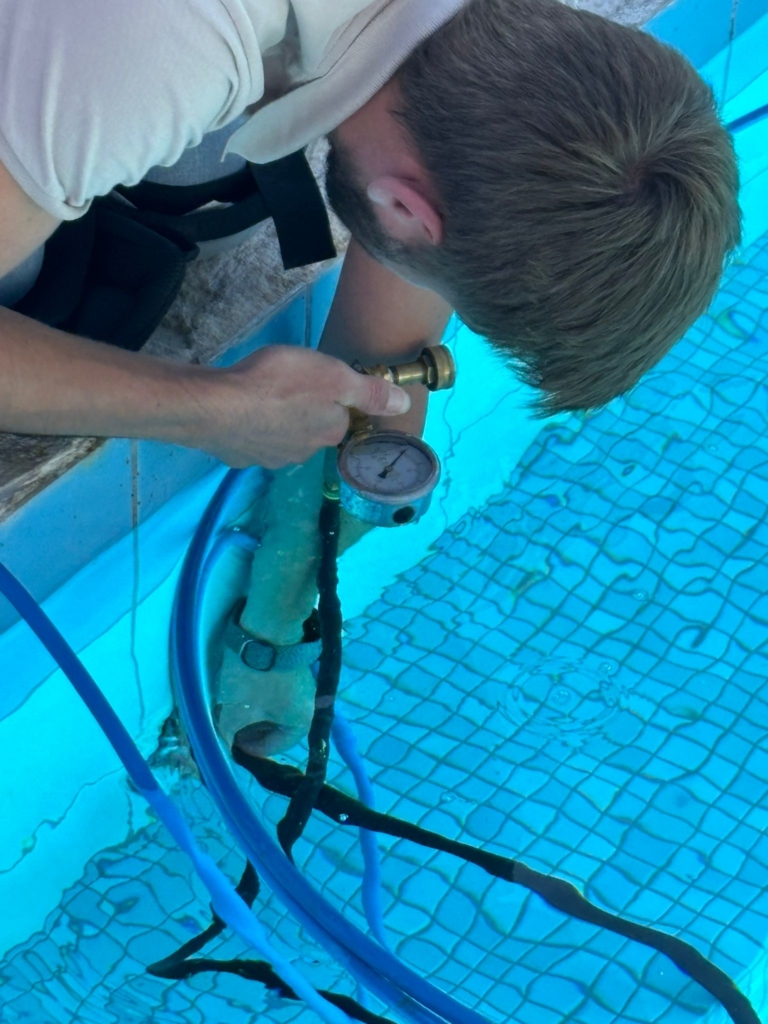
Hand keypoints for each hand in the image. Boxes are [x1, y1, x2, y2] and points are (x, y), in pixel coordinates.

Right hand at [191, 345, 410, 467]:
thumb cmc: (279, 384)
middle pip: (312, 430)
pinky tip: (240, 412)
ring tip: (263, 397)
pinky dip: (250, 428)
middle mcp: (303, 453)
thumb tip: (404, 404)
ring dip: (277, 422)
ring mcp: (269, 458)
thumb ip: (370, 392)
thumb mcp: (334, 377)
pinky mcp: (239, 456)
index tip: (319, 380)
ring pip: (282, 438)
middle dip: (305, 412)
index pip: (342, 419)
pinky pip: (252, 440)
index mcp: (329, 433)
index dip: (334, 398)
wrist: (216, 407)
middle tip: (289, 385)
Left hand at [213, 648, 317, 756]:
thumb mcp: (236, 712)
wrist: (267, 629)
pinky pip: (274, 690)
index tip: (231, 742)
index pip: (274, 747)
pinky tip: (240, 689)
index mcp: (300, 721)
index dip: (250, 748)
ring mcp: (301, 684)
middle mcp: (307, 704)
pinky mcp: (291, 667)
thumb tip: (226, 743)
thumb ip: (229, 733)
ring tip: (231, 707)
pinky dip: (258, 695)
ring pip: (273, 707)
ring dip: (253, 711)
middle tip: (230, 725)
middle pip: (275, 727)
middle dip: (251, 728)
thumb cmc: (253, 678)